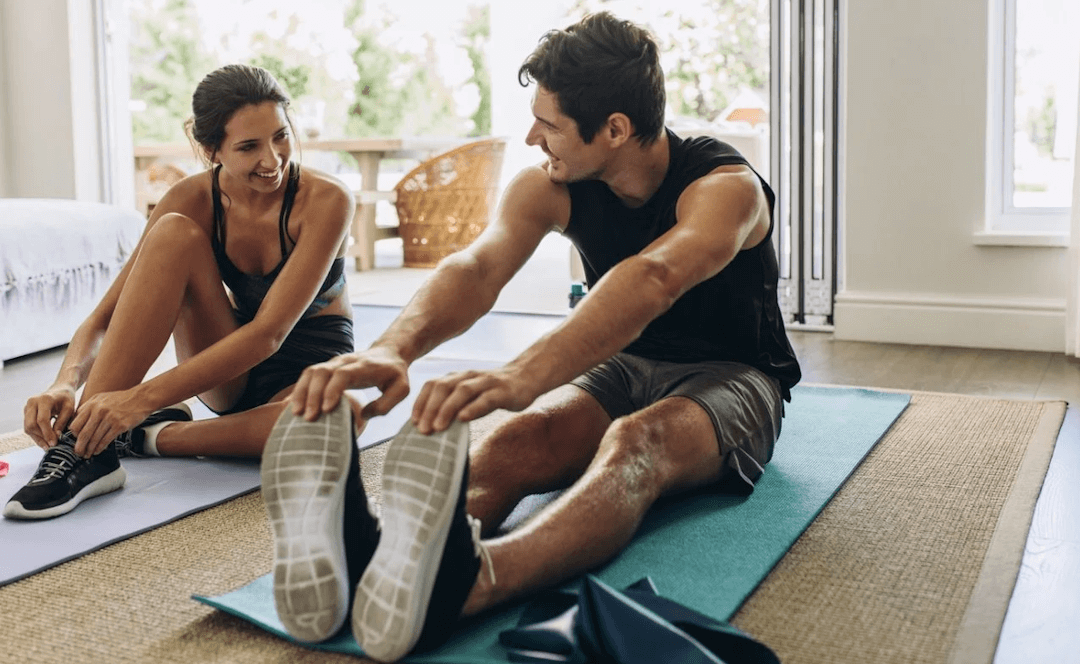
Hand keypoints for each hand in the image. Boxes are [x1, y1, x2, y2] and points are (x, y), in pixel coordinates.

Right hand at [23, 385, 77, 448]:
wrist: (60, 389)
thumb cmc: (67, 398)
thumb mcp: (70, 408)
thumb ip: (62, 422)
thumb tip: (55, 437)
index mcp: (44, 399)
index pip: (42, 420)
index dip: (47, 433)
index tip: (54, 443)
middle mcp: (32, 402)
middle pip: (31, 425)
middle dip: (41, 437)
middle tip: (51, 446)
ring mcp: (27, 407)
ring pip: (27, 427)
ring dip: (37, 438)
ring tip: (48, 446)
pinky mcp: (26, 412)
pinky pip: (28, 426)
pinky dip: (36, 435)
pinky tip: (44, 441)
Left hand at [68, 389, 151, 457]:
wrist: (141, 398)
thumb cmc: (122, 399)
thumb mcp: (101, 398)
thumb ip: (88, 407)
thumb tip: (77, 420)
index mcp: (92, 404)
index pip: (75, 424)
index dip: (74, 436)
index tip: (75, 440)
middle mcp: (99, 411)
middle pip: (83, 434)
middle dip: (79, 446)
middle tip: (78, 452)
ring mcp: (109, 418)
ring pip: (95, 438)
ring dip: (90, 449)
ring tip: (88, 454)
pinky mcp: (120, 425)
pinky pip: (106, 440)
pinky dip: (100, 447)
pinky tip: (98, 450)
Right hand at [290, 346, 410, 421]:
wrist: (389, 353)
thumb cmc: (395, 374)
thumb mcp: (402, 389)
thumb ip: (386, 404)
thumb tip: (363, 415)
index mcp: (363, 366)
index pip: (342, 374)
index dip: (332, 390)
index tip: (326, 409)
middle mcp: (345, 361)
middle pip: (322, 372)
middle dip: (312, 395)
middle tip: (309, 418)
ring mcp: (334, 362)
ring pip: (311, 372)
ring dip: (302, 392)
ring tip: (296, 413)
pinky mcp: (328, 367)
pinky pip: (309, 375)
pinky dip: (300, 389)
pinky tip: (294, 405)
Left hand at [411, 367, 537, 433]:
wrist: (526, 377)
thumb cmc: (493, 392)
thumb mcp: (471, 395)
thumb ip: (454, 405)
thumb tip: (432, 427)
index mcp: (458, 377)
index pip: (433, 385)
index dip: (421, 402)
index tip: (414, 422)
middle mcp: (469, 377)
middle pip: (443, 387)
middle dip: (430, 408)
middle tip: (423, 430)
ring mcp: (487, 382)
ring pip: (462, 391)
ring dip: (447, 409)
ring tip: (438, 427)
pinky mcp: (503, 391)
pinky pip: (486, 399)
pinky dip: (473, 408)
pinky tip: (463, 419)